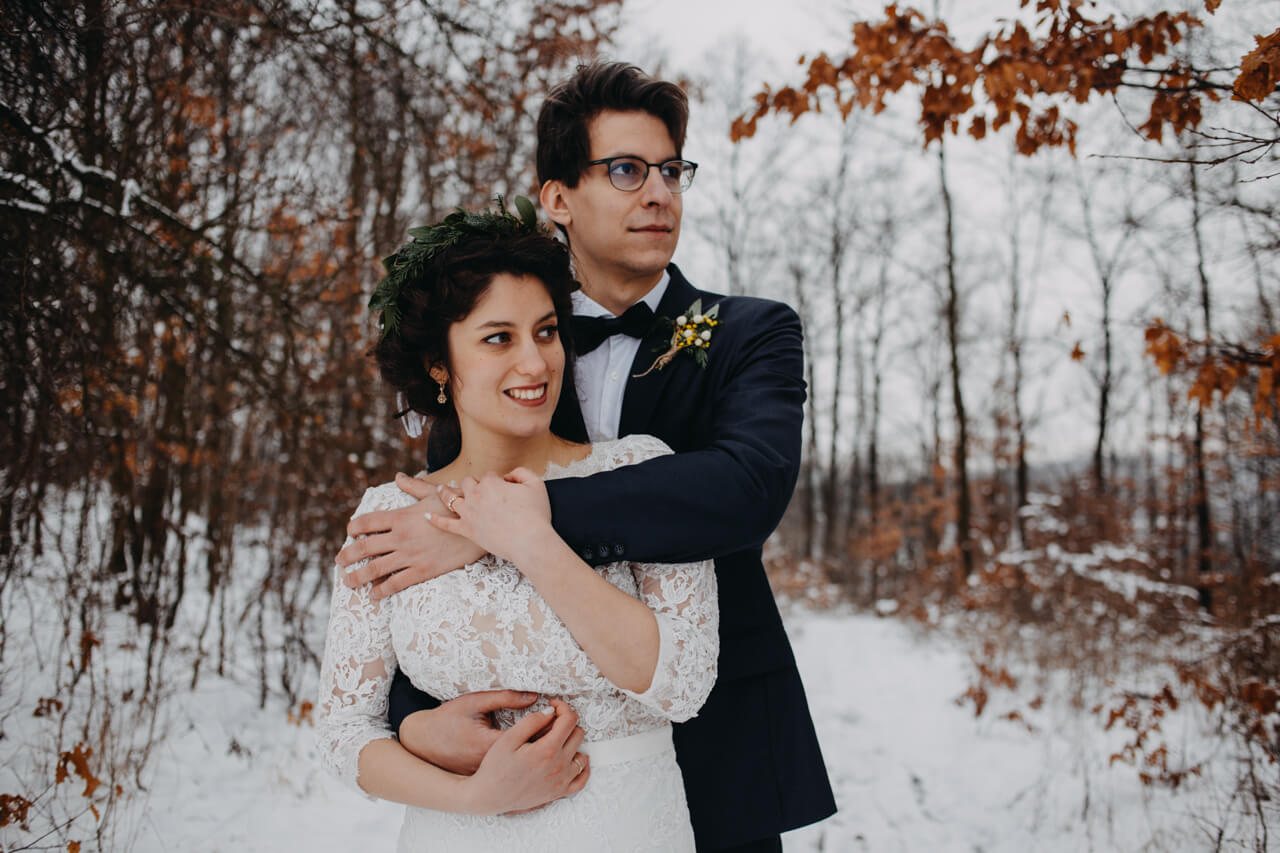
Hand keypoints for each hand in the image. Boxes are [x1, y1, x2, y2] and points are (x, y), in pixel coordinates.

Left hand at [337, 473, 485, 598]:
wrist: (480, 526)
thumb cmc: (458, 507)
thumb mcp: (434, 493)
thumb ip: (413, 487)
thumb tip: (398, 477)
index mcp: (401, 517)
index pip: (366, 522)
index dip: (353, 528)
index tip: (349, 533)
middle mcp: (400, 537)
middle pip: (363, 547)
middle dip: (346, 556)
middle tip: (339, 562)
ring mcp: (410, 555)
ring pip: (374, 569)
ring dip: (357, 576)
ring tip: (348, 581)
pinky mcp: (422, 571)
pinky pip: (395, 584)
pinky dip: (381, 591)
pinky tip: (374, 594)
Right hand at [398, 689, 542, 774]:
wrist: (421, 744)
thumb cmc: (446, 720)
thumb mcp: (474, 702)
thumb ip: (505, 698)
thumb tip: (533, 696)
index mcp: (491, 745)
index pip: (532, 738)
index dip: (548, 724)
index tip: (553, 710)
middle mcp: (493, 765)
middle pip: (533, 757)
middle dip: (550, 739)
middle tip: (555, 721)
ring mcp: (490, 775)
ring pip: (525, 769)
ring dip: (541, 753)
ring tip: (546, 734)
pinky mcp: (487, 779)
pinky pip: (515, 774)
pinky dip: (528, 764)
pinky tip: (532, 750)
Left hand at [431, 468, 554, 566]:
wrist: (531, 542)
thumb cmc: (536, 515)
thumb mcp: (536, 484)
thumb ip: (522, 472)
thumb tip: (509, 475)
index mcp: (491, 483)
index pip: (489, 475)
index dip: (497, 481)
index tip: (504, 489)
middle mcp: (476, 496)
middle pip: (468, 483)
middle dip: (472, 484)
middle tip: (477, 490)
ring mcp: (469, 514)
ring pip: (451, 498)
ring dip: (445, 493)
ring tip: (442, 490)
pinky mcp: (467, 531)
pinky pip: (446, 524)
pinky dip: (435, 519)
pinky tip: (427, 515)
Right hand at [463, 698, 589, 814]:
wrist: (489, 796)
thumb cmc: (495, 766)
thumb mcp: (508, 738)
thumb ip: (531, 722)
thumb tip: (551, 711)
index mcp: (547, 750)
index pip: (570, 720)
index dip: (563, 707)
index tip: (553, 705)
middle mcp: (559, 766)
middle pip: (578, 734)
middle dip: (566, 723)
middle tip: (550, 723)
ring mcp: (561, 781)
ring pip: (582, 755)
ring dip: (573, 743)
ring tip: (556, 741)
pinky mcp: (559, 793)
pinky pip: (582, 780)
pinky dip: (582, 767)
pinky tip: (573, 759)